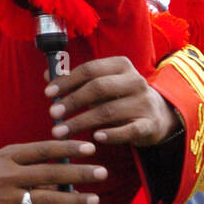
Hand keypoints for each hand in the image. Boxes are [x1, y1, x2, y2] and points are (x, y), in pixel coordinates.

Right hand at [0, 140, 103, 203]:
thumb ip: (26, 165)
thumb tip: (60, 170)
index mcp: (7, 157)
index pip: (43, 149)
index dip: (68, 149)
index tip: (90, 148)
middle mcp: (8, 175)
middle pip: (49, 172)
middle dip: (79, 173)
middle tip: (101, 172)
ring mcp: (6, 199)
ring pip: (46, 198)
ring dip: (73, 199)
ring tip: (93, 199)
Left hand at [45, 56, 176, 147]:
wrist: (156, 114)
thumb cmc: (118, 96)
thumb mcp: (100, 83)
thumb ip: (75, 80)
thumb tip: (47, 75)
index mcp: (120, 65)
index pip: (89, 69)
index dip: (67, 81)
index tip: (48, 93)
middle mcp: (135, 81)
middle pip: (98, 88)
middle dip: (72, 101)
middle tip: (52, 113)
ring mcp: (144, 102)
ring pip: (108, 111)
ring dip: (81, 122)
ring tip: (60, 132)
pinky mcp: (150, 124)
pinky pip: (130, 130)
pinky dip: (112, 134)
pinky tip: (96, 137)